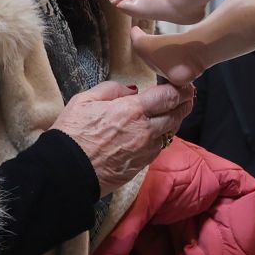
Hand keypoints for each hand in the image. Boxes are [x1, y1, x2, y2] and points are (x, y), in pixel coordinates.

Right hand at [50, 80, 193, 194]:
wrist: (67, 171)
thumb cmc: (72, 133)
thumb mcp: (85, 100)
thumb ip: (111, 89)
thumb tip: (132, 90)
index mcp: (132, 110)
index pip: (169, 96)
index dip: (181, 88)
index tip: (183, 83)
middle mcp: (145, 130)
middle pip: (177, 114)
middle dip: (185, 102)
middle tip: (187, 95)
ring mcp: (145, 150)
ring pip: (171, 132)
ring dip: (176, 120)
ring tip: (175, 110)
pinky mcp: (141, 165)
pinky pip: (159, 147)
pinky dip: (163, 136)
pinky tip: (158, 131)